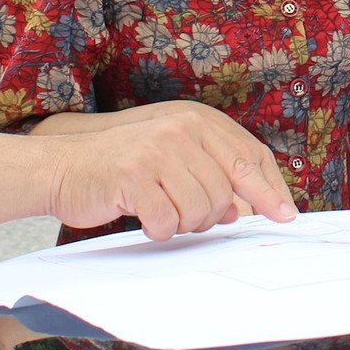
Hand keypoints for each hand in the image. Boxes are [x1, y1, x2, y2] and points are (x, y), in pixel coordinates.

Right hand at [43, 100, 296, 238]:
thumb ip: (214, 172)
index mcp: (198, 119)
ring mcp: (158, 149)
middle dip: (213, 216)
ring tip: (160, 210)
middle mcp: (182, 128)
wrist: (63, 165)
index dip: (271, 190)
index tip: (286, 216)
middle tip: (186, 216)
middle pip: (228, 191)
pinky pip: (168, 221)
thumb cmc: (124, 166)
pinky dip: (159, 229)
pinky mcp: (134, 174)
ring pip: (202, 210)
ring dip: (184, 223)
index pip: (250, 156)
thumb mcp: (175, 155)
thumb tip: (253, 207)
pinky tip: (143, 217)